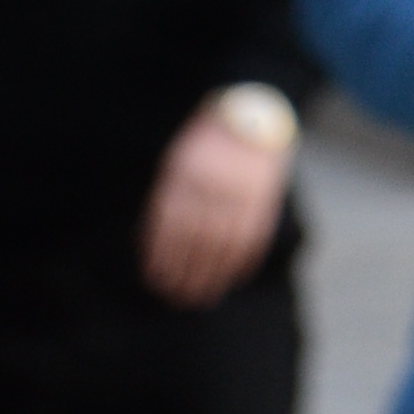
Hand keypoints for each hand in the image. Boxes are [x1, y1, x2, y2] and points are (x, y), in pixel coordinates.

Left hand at [142, 104, 292, 306]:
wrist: (252, 115)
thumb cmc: (205, 141)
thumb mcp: (177, 162)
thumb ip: (168, 199)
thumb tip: (150, 242)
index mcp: (183, 176)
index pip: (168, 227)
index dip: (162, 257)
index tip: (157, 280)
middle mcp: (211, 187)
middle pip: (195, 241)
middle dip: (185, 274)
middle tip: (178, 297)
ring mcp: (240, 193)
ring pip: (223, 244)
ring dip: (212, 275)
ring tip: (204, 296)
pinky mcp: (263, 198)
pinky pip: (252, 236)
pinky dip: (242, 260)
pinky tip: (233, 277)